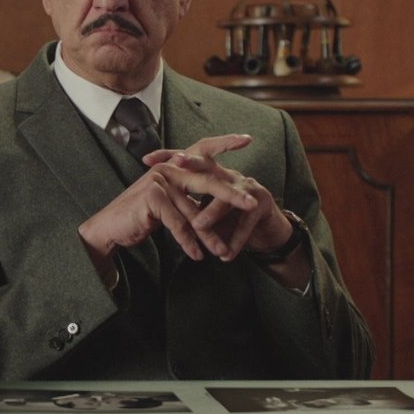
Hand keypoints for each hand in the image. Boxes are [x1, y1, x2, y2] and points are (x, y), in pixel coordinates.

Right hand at [79, 134, 288, 263]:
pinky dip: (188, 243)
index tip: (247, 140)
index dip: (224, 143)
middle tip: (253, 204)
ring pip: (194, 211)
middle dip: (232, 195)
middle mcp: (167, 169)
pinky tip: (197, 255)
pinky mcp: (153, 198)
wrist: (109, 227)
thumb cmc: (140, 216)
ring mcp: (159, 181)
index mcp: (173, 165)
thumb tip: (216, 204)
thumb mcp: (169, 205)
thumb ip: (188, 200)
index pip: (202, 150)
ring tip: (222, 250)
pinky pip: (178, 224)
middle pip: (206, 182)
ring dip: (209, 235)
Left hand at [146, 135, 293, 261]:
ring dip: (212, 213)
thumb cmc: (231, 219)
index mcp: (214, 174)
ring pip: (226, 199)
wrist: (267, 230)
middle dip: (193, 163)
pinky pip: (245, 224)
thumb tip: (156, 204)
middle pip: (209, 166)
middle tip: (176, 162)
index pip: (190, 161)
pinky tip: (225, 256)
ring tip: (197, 226)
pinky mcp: (261, 207)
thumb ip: (187, 204)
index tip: (146, 158)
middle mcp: (230, 176)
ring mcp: (248, 189)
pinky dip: (235, 241)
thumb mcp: (207, 209)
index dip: (169, 156)